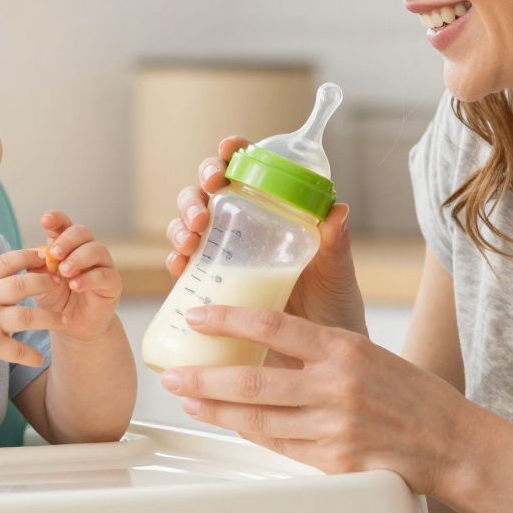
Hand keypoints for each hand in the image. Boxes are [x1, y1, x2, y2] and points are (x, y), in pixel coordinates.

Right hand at [0, 248, 57, 371]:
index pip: (5, 262)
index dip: (26, 256)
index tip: (43, 254)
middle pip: (21, 285)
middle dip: (44, 282)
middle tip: (60, 284)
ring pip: (26, 316)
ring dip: (48, 318)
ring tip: (64, 322)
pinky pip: (16, 350)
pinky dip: (29, 355)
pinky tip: (39, 359)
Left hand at [32, 210, 122, 342]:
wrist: (72, 326)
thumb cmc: (56, 300)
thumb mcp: (40, 284)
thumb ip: (36, 270)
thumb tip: (33, 257)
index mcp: (67, 246)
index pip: (64, 225)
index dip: (56, 219)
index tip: (45, 220)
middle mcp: (87, 250)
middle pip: (82, 232)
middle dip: (67, 240)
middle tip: (54, 253)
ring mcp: (102, 265)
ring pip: (96, 250)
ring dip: (78, 258)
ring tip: (64, 271)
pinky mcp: (112, 283)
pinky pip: (104, 274)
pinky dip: (89, 278)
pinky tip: (75, 285)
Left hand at [156, 304, 468, 495]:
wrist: (452, 444)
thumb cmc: (411, 395)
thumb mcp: (369, 354)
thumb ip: (321, 350)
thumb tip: (266, 341)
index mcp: (344, 349)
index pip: (272, 325)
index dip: (228, 320)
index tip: (197, 316)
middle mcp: (336, 386)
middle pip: (252, 379)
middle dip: (203, 377)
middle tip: (172, 374)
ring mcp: (333, 428)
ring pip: (257, 418)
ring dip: (215, 409)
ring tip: (188, 400)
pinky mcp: (334, 463)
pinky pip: (279, 446)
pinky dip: (249, 433)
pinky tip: (227, 423)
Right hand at [164, 136, 365, 341]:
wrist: (318, 363)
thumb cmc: (333, 309)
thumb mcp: (336, 274)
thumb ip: (336, 244)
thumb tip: (338, 210)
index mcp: (275, 214)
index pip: (249, 171)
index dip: (231, 153)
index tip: (228, 149)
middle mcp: (246, 230)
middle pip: (208, 193)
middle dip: (198, 190)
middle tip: (206, 205)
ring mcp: (224, 259)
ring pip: (189, 225)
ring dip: (181, 222)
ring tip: (192, 237)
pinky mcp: (209, 289)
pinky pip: (183, 267)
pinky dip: (174, 259)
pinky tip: (178, 264)